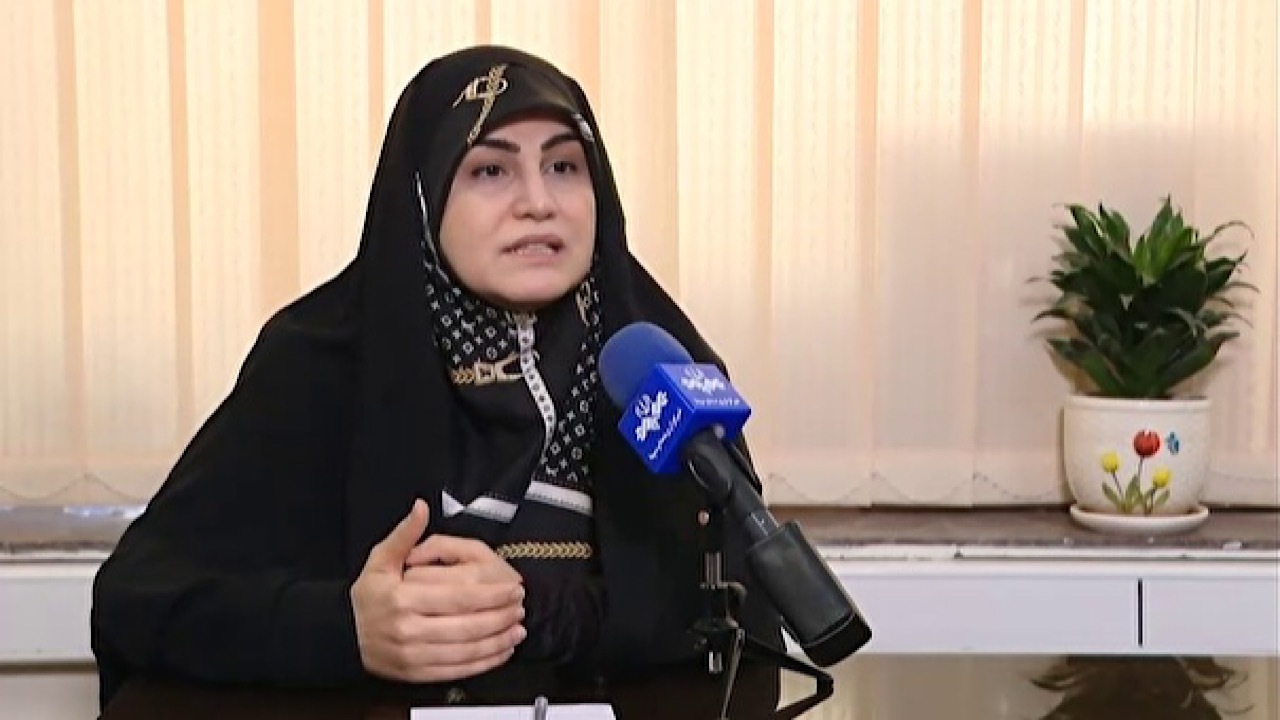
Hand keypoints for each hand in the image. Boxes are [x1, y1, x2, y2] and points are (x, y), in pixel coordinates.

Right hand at [350, 499, 526, 682]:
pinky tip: (500, 651)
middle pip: (466, 625)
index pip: (458, 597)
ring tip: (517, 629)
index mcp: (403, 599)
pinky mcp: (417, 674)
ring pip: (465, 650)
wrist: (344, 636)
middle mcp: (409, 629)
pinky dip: (483, 663)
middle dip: (500, 617)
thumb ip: (405, 535)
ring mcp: (413, 655)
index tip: (514, 588)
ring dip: (497, 641)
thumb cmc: (368, 597)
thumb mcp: (380, 561)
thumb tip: (421, 507)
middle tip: (520, 607)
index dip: (491, 594)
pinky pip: (457, 670)